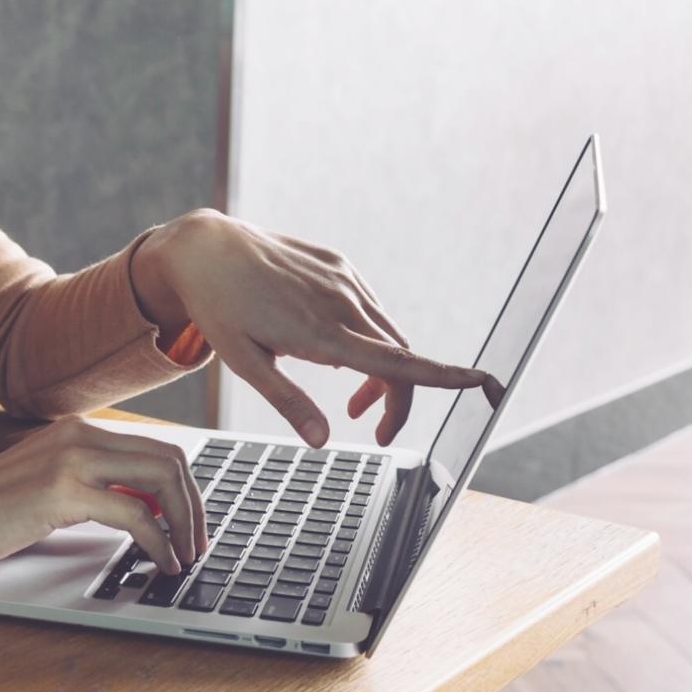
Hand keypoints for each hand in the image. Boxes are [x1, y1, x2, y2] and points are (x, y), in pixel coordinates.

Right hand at [0, 416, 204, 574]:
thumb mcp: (50, 482)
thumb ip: (94, 483)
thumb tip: (145, 504)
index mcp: (79, 431)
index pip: (156, 449)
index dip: (185, 489)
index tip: (190, 523)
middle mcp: (80, 436)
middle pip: (169, 460)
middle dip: (194, 506)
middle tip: (197, 542)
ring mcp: (71, 460)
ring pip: (161, 481)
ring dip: (184, 523)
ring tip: (185, 554)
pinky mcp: (62, 492)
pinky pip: (134, 514)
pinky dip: (158, 541)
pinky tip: (160, 560)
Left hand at [137, 210, 486, 447]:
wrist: (206, 248)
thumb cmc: (219, 309)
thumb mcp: (244, 363)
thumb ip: (288, 402)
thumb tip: (323, 442)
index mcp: (321, 334)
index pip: (398, 362)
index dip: (445, 376)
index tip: (485, 383)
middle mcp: (341, 303)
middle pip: (400, 360)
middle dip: (397, 400)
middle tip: (375, 431)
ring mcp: (343, 280)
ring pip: (389, 334)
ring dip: (383, 372)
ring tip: (353, 401)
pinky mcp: (338, 265)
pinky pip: (370, 307)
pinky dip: (369, 337)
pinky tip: (338, 351)